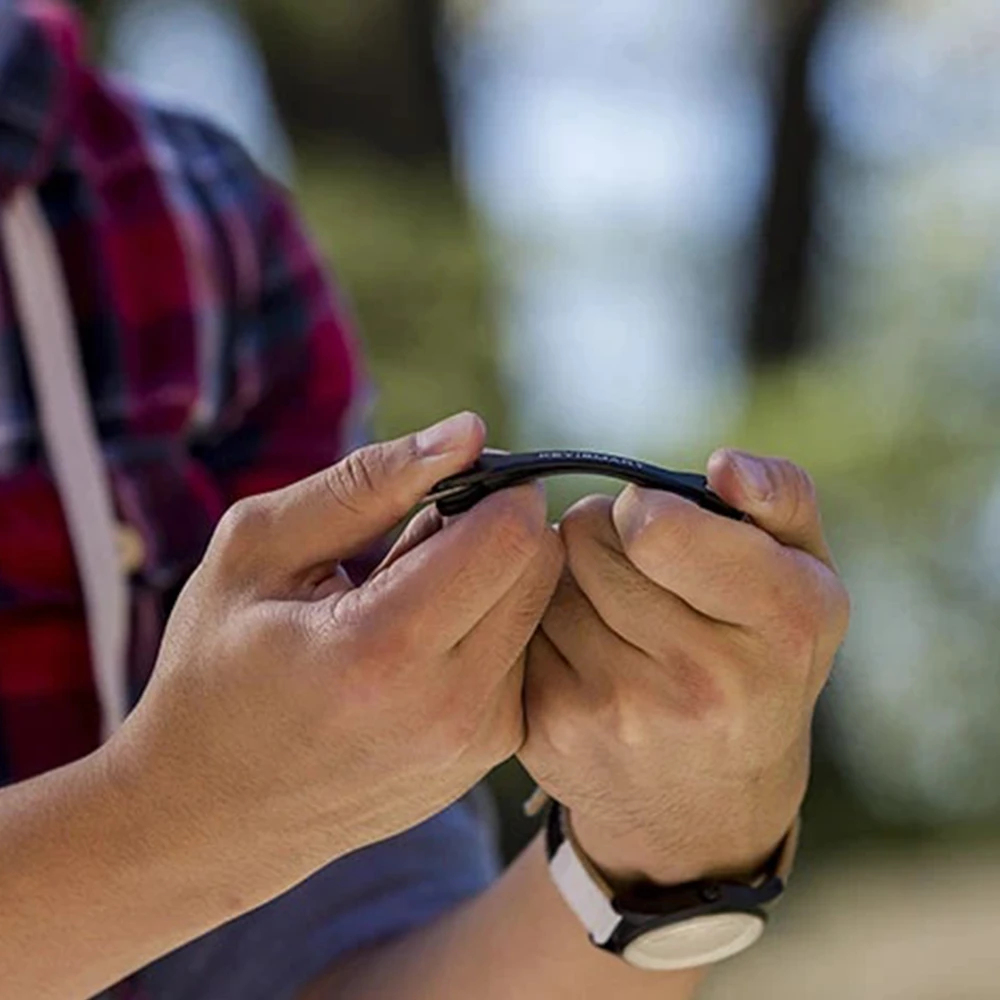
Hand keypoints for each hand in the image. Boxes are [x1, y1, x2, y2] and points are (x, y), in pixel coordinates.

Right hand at [104, 413, 562, 911]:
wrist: (209, 818)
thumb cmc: (214, 669)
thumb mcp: (259, 551)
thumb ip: (367, 481)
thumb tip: (468, 430)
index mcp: (383, 648)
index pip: (512, 532)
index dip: (489, 485)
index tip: (443, 486)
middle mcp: (450, 707)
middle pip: (541, 566)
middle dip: (498, 525)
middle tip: (423, 536)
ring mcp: (475, 745)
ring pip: (541, 610)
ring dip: (493, 578)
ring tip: (410, 598)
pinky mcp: (486, 759)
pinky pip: (523, 657)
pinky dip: (488, 628)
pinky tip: (421, 645)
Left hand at [519, 451, 848, 885]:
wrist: (706, 805)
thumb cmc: (760, 660)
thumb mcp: (806, 578)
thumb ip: (779, 498)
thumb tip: (724, 467)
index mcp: (780, 624)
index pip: (656, 524)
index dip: (646, 508)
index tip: (658, 526)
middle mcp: (702, 682)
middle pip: (585, 535)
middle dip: (605, 531)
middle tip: (636, 565)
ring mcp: (619, 713)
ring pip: (544, 574)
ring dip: (570, 575)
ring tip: (613, 608)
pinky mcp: (551, 731)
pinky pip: (515, 623)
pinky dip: (541, 621)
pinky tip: (582, 648)